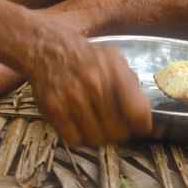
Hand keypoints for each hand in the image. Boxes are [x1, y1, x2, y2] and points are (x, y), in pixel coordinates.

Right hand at [26, 18, 151, 145]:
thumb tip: (144, 114)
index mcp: (113, 70)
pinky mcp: (53, 108)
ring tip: (94, 123)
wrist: (44, 46)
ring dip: (97, 135)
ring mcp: (72, 97)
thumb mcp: (113, 58)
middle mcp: (94, 84)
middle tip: (112, 124)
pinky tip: (77, 122)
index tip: (137, 126)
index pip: (138, 113)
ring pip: (97, 140)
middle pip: (118, 133)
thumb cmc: (83, 55)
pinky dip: (77, 136)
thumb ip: (131, 83)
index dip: (140, 125)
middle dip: (118, 131)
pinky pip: (74, 140)